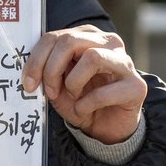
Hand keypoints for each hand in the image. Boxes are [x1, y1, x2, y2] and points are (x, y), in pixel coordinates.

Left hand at [22, 27, 144, 144]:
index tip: (28, 83)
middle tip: (51, 92)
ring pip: (92, 57)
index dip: (36, 60)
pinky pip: (103, 92)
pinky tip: (86, 111)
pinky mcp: (137, 86)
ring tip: (74, 98)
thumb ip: (46, 70)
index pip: (54, 36)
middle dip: (51, 69)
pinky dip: (86, 106)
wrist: (106, 129)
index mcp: (87, 37)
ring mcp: (126, 63)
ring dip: (73, 83)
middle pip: (70, 41)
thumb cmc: (81, 101)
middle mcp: (109, 43)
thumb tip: (29, 68)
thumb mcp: (57, 84)